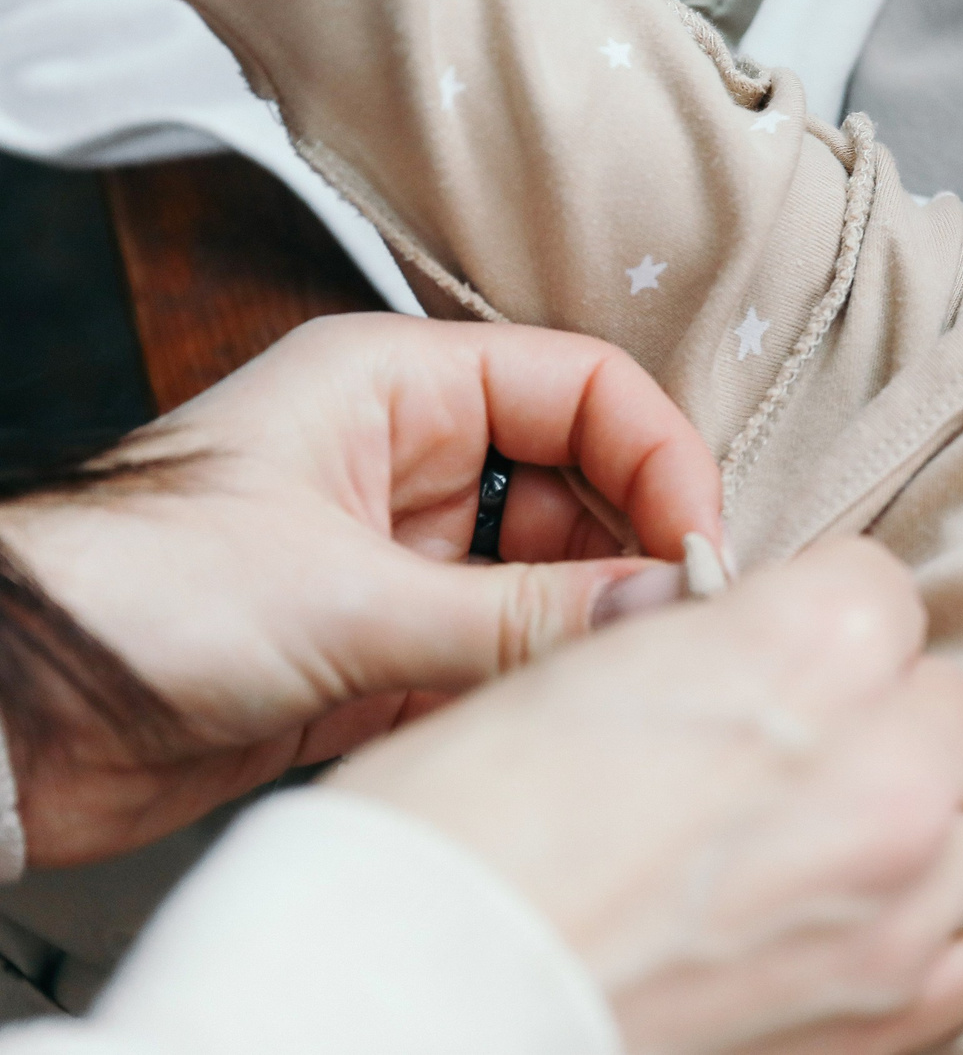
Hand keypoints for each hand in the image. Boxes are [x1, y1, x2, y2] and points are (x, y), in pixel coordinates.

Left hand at [0, 314, 721, 866]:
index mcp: (395, 386)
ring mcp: (396, 559)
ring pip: (548, 577)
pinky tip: (556, 717)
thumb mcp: (346, 600)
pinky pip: (499, 657)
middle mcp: (407, 461)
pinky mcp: (380, 653)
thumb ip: (522, 613)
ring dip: (586, 628)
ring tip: (617, 679)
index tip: (698, 548)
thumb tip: (669, 605)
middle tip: (679, 626)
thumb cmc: (122, 599)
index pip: (583, 388)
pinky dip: (535, 687)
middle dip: (635, 551)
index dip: (656, 459)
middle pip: (582, 483)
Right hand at [332, 537, 962, 1054]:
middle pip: (941, 707)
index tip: (761, 657)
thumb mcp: (570, 680)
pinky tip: (841, 933)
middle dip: (870, 721)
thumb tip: (733, 634)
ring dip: (906, 824)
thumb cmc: (446, 844)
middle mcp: (884, 771)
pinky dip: (925, 936)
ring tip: (802, 849)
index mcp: (812, 650)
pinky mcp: (890, 1023)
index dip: (809, 622)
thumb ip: (698, 648)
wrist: (395, 1013)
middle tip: (770, 760)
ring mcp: (900, 910)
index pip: (881, 590)